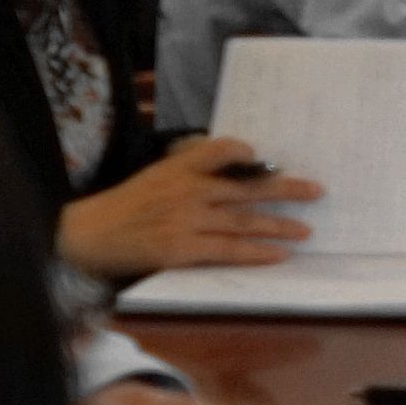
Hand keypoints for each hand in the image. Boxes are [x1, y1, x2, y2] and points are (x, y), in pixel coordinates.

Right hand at [60, 138, 322, 277]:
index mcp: (180, 167)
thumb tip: (236, 163)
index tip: (267, 160)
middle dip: (285, 190)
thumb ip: (190, 167)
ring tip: (306, 230)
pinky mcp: (182, 249)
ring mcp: (186, 221)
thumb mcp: (156, 174)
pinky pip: (228, 250)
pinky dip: (256, 252)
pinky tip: (279, 254)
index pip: (222, 150)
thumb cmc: (126, 204)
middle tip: (316, 191)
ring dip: (278, 226)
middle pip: (246, 188)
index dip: (246, 153)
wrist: (89, 234)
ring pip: (242, 222)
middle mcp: (188, 190)